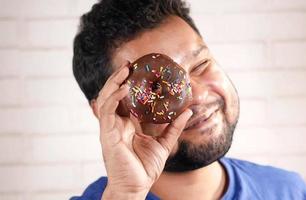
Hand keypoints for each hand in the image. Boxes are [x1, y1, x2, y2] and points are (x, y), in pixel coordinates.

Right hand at [95, 62, 192, 198]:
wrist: (136, 187)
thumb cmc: (145, 168)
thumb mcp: (164, 144)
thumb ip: (173, 127)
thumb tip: (188, 112)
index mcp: (127, 124)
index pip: (125, 99)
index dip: (129, 83)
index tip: (137, 68)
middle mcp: (117, 123)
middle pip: (113, 95)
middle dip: (118, 78)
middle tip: (128, 63)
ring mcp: (110, 128)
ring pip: (106, 99)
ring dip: (114, 83)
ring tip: (125, 69)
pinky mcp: (108, 135)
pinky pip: (107, 112)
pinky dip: (114, 98)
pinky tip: (124, 88)